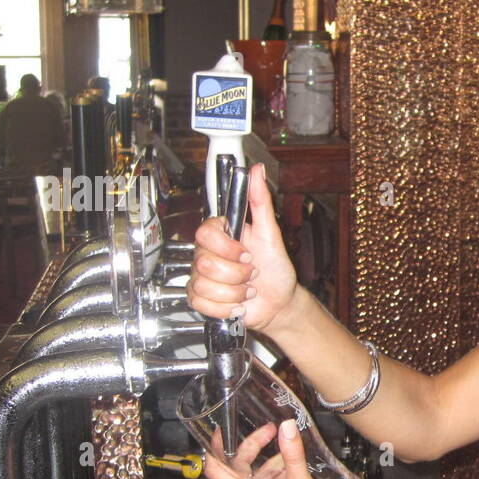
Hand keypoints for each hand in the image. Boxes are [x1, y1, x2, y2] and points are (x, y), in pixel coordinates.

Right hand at [186, 162, 299, 336]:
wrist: (279, 302)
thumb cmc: (275, 268)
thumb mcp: (271, 233)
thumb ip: (260, 201)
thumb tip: (256, 170)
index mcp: (221, 235)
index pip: (206, 233)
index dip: (228, 248)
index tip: (247, 254)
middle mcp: (207, 253)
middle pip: (206, 264)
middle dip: (237, 274)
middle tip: (251, 273)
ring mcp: (201, 276)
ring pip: (205, 286)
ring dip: (234, 293)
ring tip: (246, 289)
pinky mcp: (200, 298)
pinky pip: (201, 303)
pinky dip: (225, 307)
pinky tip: (236, 303)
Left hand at [201, 418, 348, 478]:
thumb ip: (292, 453)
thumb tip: (286, 426)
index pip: (215, 469)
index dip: (214, 446)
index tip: (220, 430)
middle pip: (237, 470)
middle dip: (252, 448)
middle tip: (270, 431)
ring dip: (266, 463)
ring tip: (287, 452)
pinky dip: (272, 477)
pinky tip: (290, 471)